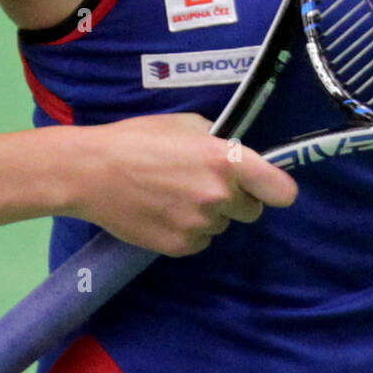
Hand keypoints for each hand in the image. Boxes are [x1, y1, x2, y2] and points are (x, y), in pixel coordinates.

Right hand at [68, 114, 298, 256]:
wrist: (91, 172)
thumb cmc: (139, 139)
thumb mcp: (186, 125)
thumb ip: (220, 142)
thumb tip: (238, 156)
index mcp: (226, 161)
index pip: (281, 191)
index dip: (276, 190)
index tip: (267, 188)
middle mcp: (219, 197)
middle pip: (251, 211)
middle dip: (236, 199)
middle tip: (204, 183)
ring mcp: (199, 225)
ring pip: (222, 225)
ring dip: (208, 214)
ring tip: (174, 194)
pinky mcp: (180, 246)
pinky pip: (199, 240)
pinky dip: (187, 229)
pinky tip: (163, 211)